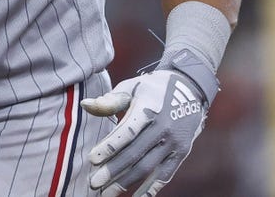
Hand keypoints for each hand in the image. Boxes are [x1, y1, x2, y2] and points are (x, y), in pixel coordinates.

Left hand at [81, 67, 210, 196]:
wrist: (189, 89)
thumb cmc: (151, 89)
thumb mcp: (131, 87)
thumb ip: (110, 100)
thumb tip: (85, 105)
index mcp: (148, 109)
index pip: (127, 132)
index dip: (109, 147)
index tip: (91, 159)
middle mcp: (162, 128)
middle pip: (135, 154)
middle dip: (113, 171)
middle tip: (93, 183)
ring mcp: (173, 143)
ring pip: (147, 168)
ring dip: (126, 182)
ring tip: (107, 193)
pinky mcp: (181, 153)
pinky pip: (165, 175)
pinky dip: (150, 189)